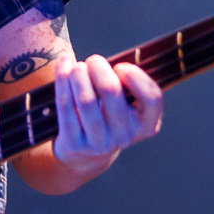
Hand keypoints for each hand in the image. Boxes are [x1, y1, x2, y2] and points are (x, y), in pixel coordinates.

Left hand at [50, 55, 162, 174]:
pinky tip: (63, 66)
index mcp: (146, 125)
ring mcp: (99, 143)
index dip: (136, 76)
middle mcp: (125, 136)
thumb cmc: (108, 116)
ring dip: (78, 74)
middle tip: (93, 60)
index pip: (151, 98)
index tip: (120, 66)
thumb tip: (103, 59)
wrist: (85, 154)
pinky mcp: (75, 144)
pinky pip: (66, 107)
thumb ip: (125, 84)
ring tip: (76, 65)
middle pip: (111, 92)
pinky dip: (62, 82)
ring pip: (86, 100)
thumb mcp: (125, 105)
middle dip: (99, 68)